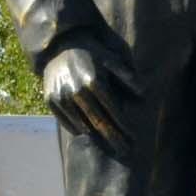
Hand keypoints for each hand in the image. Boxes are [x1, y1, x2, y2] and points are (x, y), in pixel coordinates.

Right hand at [42, 41, 139, 158]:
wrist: (59, 45)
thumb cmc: (91, 52)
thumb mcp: (111, 58)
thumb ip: (127, 76)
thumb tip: (145, 95)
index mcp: (93, 80)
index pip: (113, 110)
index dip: (124, 125)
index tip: (133, 136)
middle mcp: (76, 91)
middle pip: (99, 122)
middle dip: (114, 138)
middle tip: (125, 150)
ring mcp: (61, 97)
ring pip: (82, 125)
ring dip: (97, 138)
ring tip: (110, 146)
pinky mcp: (50, 100)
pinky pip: (67, 123)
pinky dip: (79, 130)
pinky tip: (90, 135)